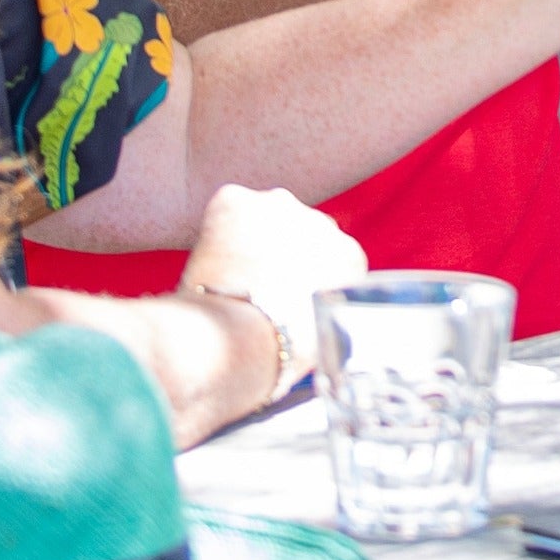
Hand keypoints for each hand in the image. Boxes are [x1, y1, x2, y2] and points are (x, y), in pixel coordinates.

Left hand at [177, 182, 364, 386]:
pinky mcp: (235, 200)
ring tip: (229, 279)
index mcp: (349, 258)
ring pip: (263, 219)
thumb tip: (303, 325)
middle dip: (280, 254)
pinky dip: (216, 232)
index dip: (302, 278)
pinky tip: (210, 265)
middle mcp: (322, 222)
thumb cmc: (276, 359)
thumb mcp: (322, 341)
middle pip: (299, 232)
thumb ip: (320, 314)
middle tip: (255, 288)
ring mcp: (278, 205)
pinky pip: (224, 211)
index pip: (327, 259)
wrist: (235, 345)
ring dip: (250, 241)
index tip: (284, 295)